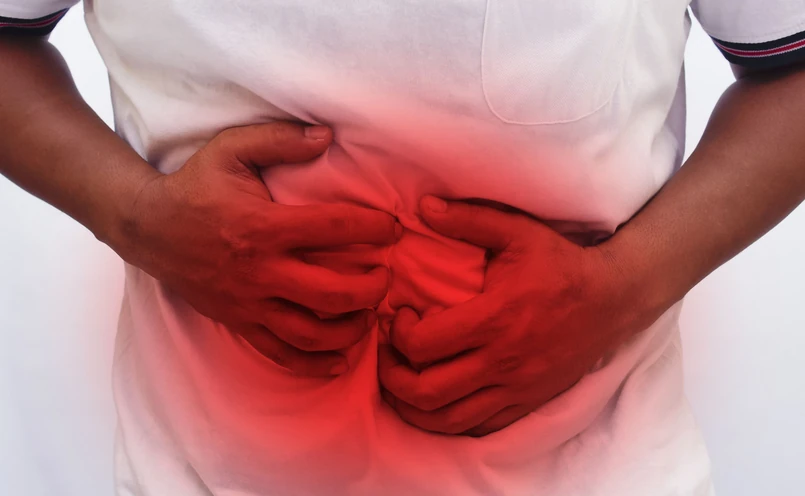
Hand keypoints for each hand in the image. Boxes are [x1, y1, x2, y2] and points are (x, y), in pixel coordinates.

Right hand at [111, 122, 399, 376]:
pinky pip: (280, 353)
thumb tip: (328, 135)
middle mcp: (261, 270)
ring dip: (351, 328)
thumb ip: (280, 139)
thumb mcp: (231, 149)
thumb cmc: (195, 186)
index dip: (373, 227)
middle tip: (387, 275)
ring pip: (311, 332)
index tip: (393, 228)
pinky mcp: (239, 322)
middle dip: (372, 288)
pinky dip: (313, 363)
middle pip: (333, 292)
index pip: (334, 227)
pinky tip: (340, 358)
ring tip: (371, 314)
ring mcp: (249, 302)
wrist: (147, 227)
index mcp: (265, 226)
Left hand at [378, 196, 656, 435]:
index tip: (400, 315)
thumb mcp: (516, 231)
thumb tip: (422, 206)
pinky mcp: (527, 404)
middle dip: (392, 376)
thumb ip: (468, 219)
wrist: (614, 299)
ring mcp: (515, 389)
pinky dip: (448, 423)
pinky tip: (437, 403)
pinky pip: (478, 429)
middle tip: (389, 354)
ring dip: (412, 407)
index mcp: (493, 319)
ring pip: (448, 421)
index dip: (397, 334)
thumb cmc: (561, 264)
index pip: (423, 346)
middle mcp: (501, 361)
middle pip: (426, 392)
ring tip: (402, 382)